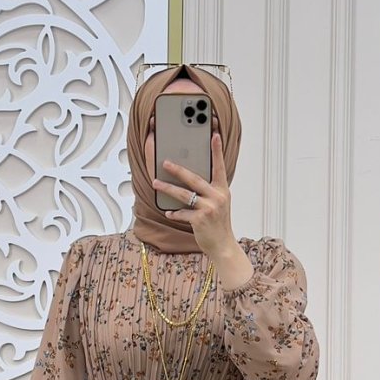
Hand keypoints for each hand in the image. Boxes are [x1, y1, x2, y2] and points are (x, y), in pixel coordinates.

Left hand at [152, 114, 235, 258]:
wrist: (223, 245)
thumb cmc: (218, 223)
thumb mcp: (218, 203)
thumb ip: (208, 191)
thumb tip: (187, 180)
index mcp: (222, 190)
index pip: (220, 166)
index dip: (217, 150)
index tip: (214, 134)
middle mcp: (217, 196)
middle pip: (194, 178)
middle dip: (178, 169)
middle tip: (165, 162)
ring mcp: (209, 208)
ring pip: (184, 194)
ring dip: (168, 188)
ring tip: (156, 183)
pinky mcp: (200, 220)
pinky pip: (182, 213)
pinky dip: (175, 213)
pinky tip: (169, 212)